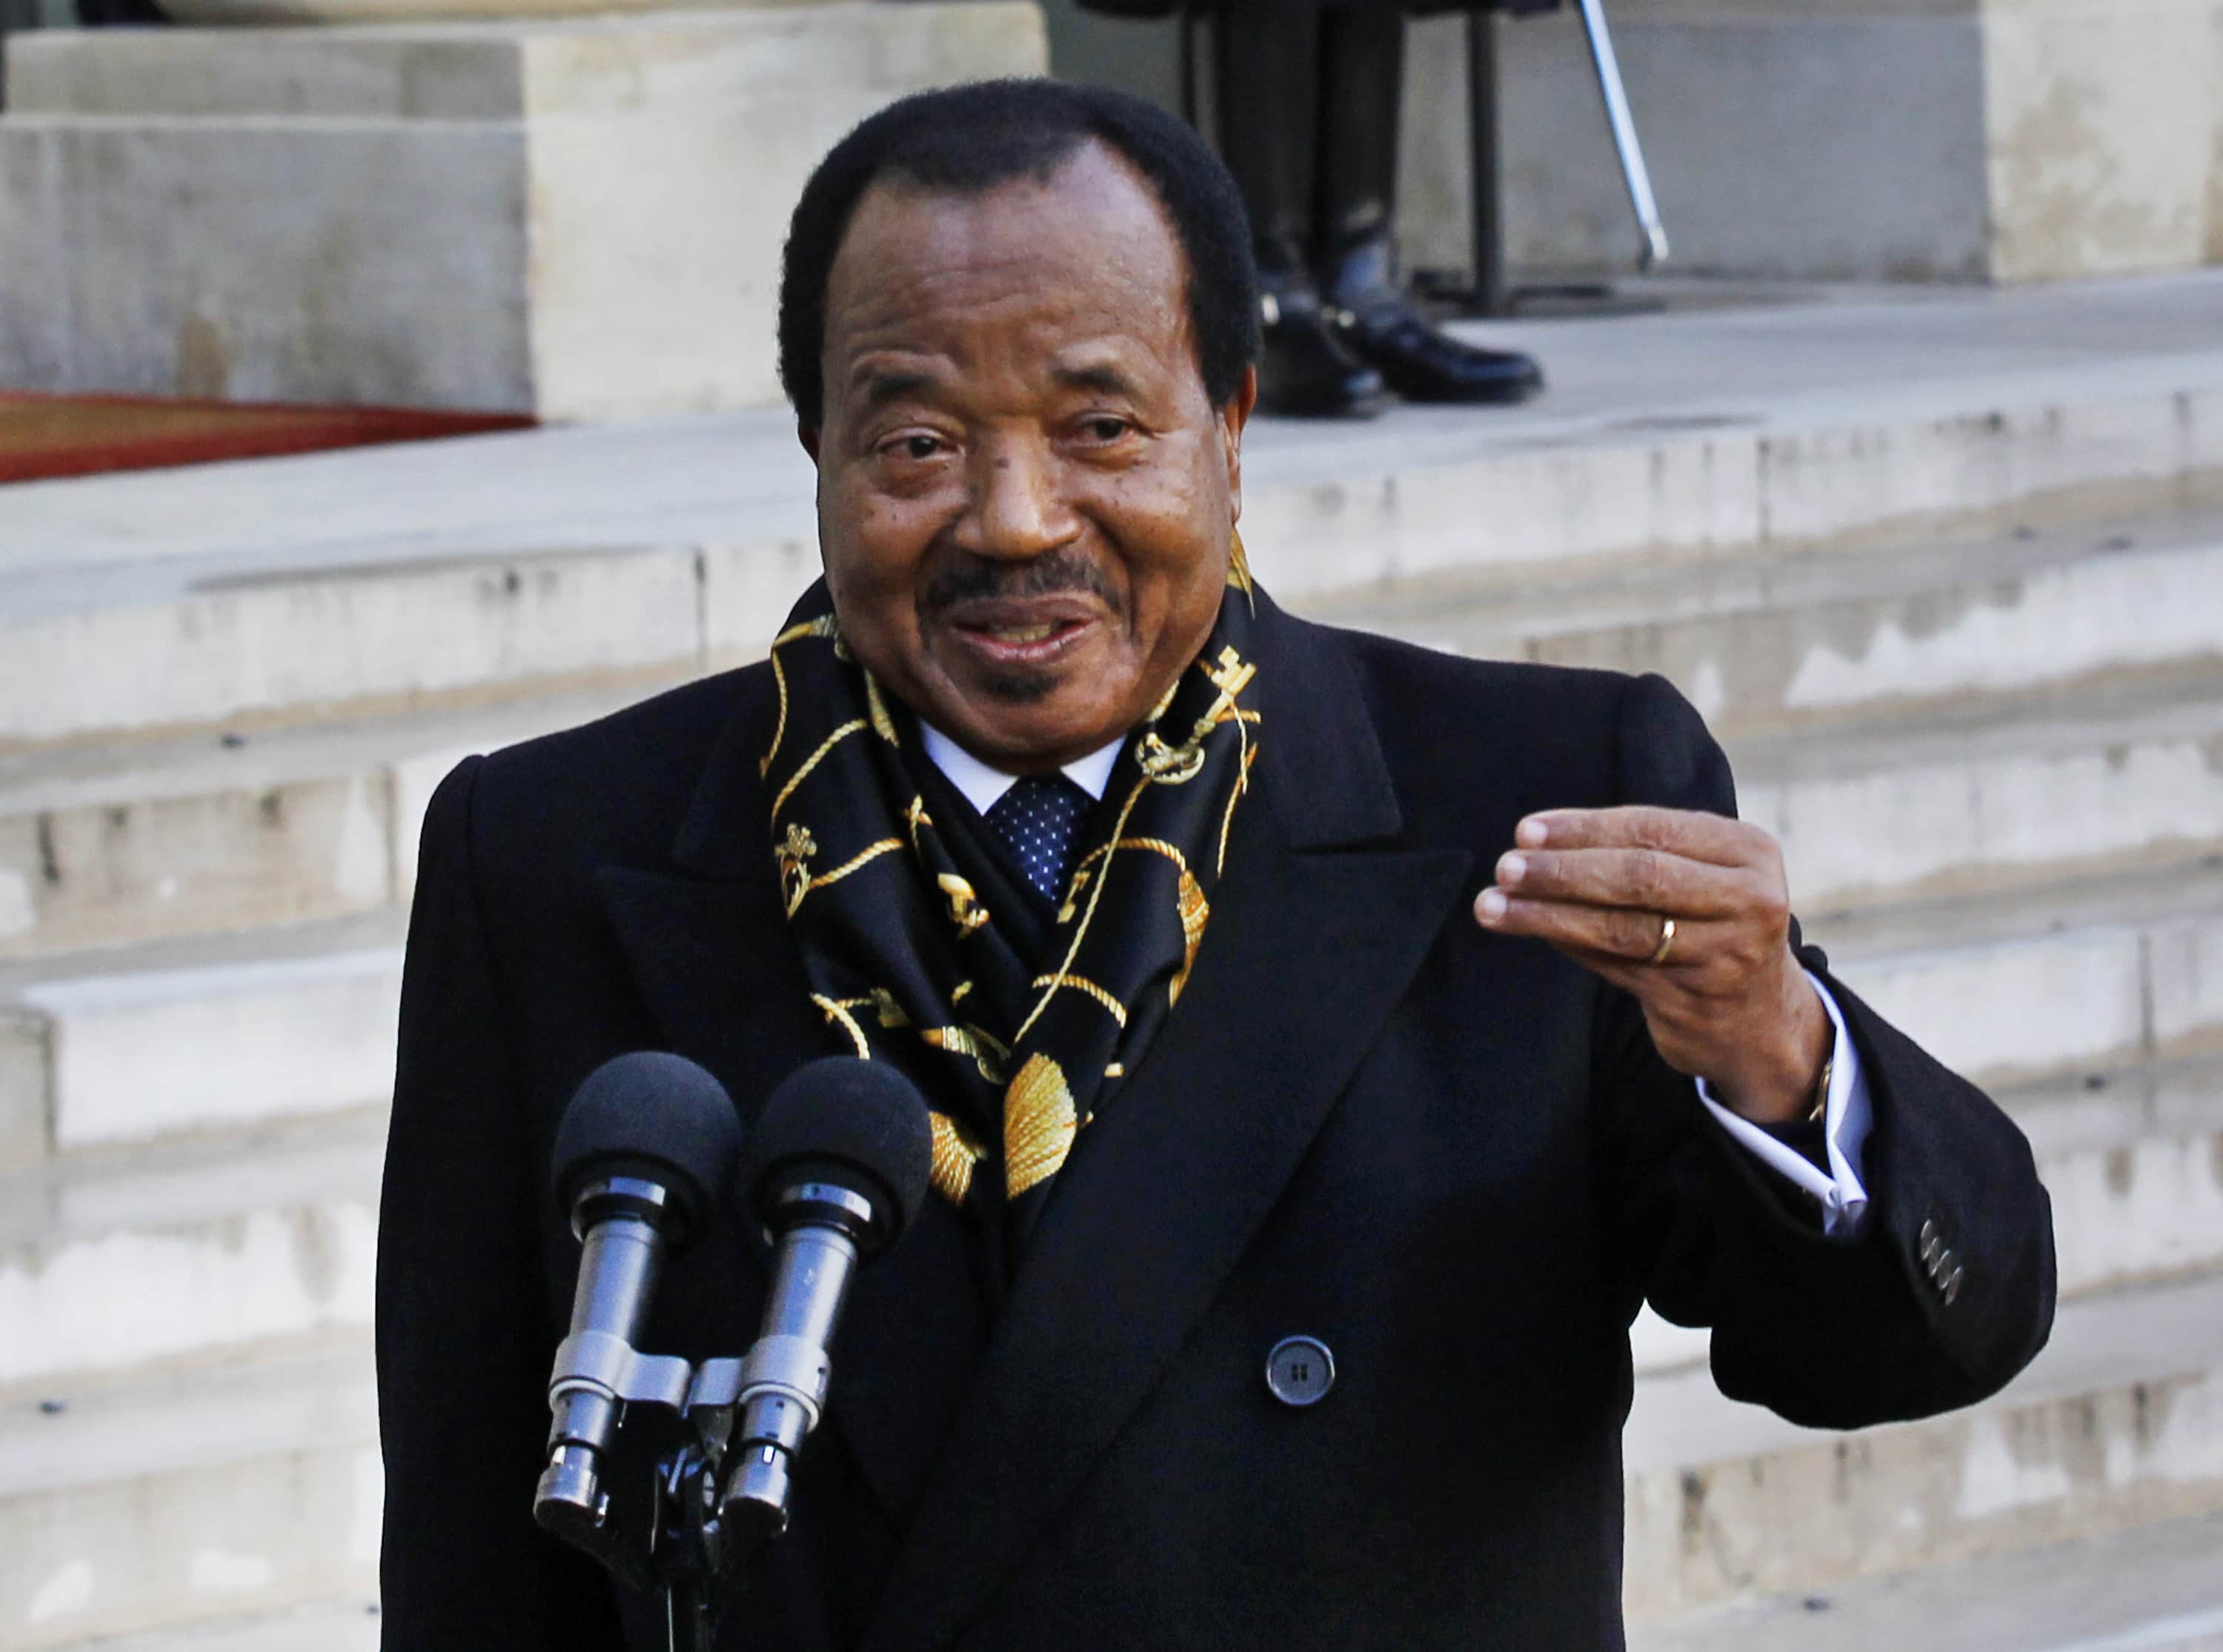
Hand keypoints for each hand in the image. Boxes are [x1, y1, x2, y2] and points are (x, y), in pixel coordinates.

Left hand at [1472, 806, 1829, 1123]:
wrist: (1759, 1019)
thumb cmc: (1712, 923)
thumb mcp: (1703, 874)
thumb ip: (1642, 852)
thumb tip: (1535, 843)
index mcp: (1749, 851)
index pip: (1653, 830)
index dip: (1583, 828)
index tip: (1525, 831)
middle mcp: (1749, 900)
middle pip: (1639, 877)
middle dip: (1563, 870)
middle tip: (1505, 867)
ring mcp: (1725, 954)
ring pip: (1620, 928)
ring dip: (1548, 915)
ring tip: (1493, 905)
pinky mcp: (1695, 1001)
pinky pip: (1615, 966)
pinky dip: (1568, 945)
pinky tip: (1530, 930)